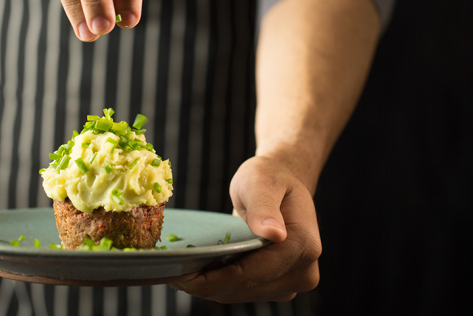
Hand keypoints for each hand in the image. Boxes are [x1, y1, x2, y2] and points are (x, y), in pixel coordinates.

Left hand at [169, 156, 321, 301]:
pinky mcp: (279, 286)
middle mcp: (303, 272)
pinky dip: (218, 282)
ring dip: (209, 286)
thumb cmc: (270, 177)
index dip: (211, 279)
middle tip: (168, 270)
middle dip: (204, 284)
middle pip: (243, 289)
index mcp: (303, 246)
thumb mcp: (261, 181)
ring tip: (179, 268)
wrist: (284, 182)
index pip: (251, 274)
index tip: (177, 274)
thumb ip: (263, 206)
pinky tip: (198, 268)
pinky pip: (241, 291)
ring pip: (239, 295)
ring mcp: (293, 282)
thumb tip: (274, 234)